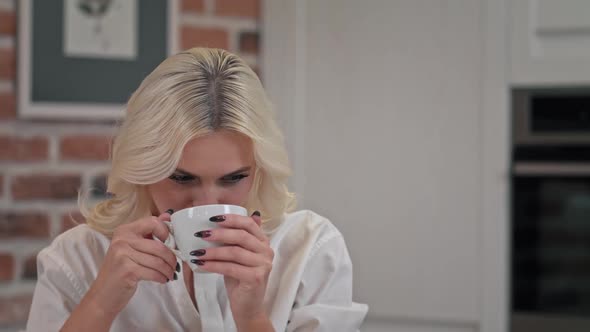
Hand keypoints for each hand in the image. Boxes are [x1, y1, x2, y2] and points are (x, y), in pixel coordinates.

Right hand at [82, 212, 176, 319]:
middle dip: (171, 258)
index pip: (153, 222)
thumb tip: (167, 216)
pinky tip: (162, 279)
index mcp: (125, 230)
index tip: (171, 244)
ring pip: (158, 261)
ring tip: (170, 274)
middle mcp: (122, 240)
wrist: (103, 295)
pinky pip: (153, 272)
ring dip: (168, 270)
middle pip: (159, 246)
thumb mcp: (132, 248)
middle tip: (175, 265)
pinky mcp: (127, 270)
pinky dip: (162, 277)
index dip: (166, 232)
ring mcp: (123, 255)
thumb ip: (149, 232)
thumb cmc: (120, 271)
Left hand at [191, 211, 273, 326]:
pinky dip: (213, 265)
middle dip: (219, 233)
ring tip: (197, 252)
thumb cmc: (240, 279)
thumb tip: (220, 221)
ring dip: (213, 251)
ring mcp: (263, 265)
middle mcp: (266, 251)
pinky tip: (201, 265)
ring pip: (234, 252)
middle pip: (241, 236)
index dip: (231, 219)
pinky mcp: (256, 278)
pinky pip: (230, 268)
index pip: (249, 223)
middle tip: (201, 234)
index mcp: (263, 242)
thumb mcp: (237, 256)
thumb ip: (234, 240)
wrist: (248, 306)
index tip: (213, 219)